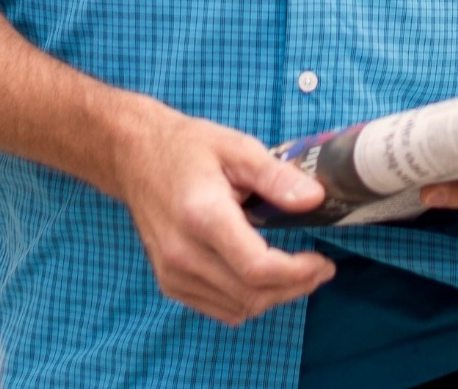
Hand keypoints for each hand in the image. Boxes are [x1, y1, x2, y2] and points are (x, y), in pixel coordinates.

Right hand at [104, 102, 335, 325]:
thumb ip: (276, 176)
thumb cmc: (187, 148)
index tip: (323, 262)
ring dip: (275, 297)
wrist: (135, 157)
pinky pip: (220, 309)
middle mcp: (183, 253)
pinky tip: (263, 278)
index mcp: (202, 216)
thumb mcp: (236, 147)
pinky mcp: (170, 283)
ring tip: (297, 273)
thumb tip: (315, 199)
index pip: (257, 268)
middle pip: (251, 295)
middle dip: (295, 287)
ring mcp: (173, 273)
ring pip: (238, 308)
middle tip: (320, 269)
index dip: (298, 273)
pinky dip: (248, 301)